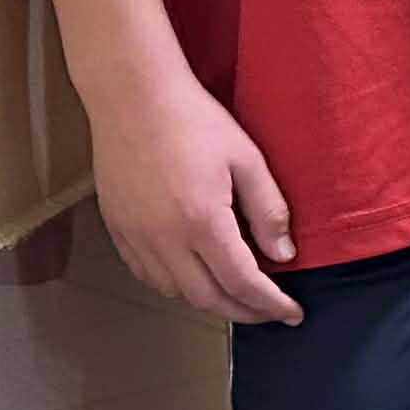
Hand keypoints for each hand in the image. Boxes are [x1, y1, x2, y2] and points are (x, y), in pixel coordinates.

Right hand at [89, 66, 301, 323]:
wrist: (132, 97)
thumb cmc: (193, 120)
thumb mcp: (247, 159)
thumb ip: (269, 210)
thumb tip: (284, 255)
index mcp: (202, 222)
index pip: (242, 283)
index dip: (271, 304)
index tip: (292, 313)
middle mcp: (164, 239)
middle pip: (208, 298)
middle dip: (244, 312)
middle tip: (270, 311)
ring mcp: (135, 237)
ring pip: (175, 292)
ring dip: (210, 302)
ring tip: (238, 296)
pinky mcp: (117, 229)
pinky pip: (147, 275)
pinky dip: (176, 287)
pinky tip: (195, 278)